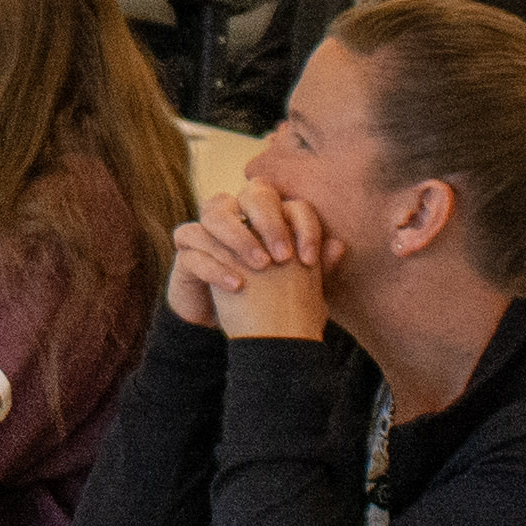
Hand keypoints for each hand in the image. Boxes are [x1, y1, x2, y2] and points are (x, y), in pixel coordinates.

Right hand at [168, 184, 333, 342]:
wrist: (237, 332)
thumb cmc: (270, 302)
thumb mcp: (298, 288)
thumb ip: (318, 268)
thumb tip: (339, 246)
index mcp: (269, 218)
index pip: (288, 201)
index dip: (301, 224)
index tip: (310, 259)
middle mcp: (239, 214)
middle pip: (252, 193)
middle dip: (269, 221)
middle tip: (283, 256)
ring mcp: (208, 229)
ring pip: (215, 211)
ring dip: (240, 236)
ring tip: (260, 266)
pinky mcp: (186, 251)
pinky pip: (192, 243)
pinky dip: (216, 264)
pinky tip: (237, 285)